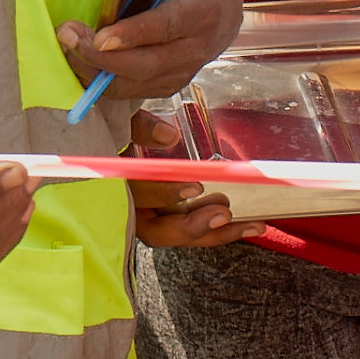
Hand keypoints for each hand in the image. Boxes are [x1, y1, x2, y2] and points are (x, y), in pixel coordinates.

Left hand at [55, 0, 242, 104]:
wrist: (225, 16)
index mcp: (205, 9)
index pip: (169, 25)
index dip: (136, 32)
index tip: (101, 35)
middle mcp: (197, 47)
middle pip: (147, 62)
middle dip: (103, 56)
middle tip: (67, 37)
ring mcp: (183, 71)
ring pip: (135, 82)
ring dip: (95, 70)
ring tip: (65, 47)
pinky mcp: (167, 86)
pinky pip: (130, 92)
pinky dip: (101, 82)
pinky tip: (77, 63)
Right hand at [127, 110, 259, 249]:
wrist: (107, 144)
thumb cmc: (116, 133)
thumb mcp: (124, 124)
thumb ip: (141, 129)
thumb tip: (169, 136)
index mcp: (114, 187)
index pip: (137, 197)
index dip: (164, 194)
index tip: (195, 186)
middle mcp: (130, 211)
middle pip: (159, 231)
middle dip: (194, 227)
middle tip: (224, 214)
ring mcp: (151, 217)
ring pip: (181, 234)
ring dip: (216, 232)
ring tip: (252, 223)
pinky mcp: (168, 217)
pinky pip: (192, 227)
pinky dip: (217, 226)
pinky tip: (247, 222)